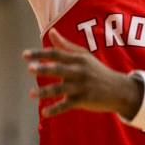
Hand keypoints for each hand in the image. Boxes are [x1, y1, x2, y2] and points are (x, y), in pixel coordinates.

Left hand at [24, 28, 143, 119]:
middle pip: (59, 69)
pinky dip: (56, 109)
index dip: (40, 54)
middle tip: (30, 69)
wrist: (119, 89)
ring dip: (46, 91)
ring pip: (61, 88)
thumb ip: (65, 46)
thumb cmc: (97, 71)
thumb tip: (51, 32)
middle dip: (45, 69)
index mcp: (77, 59)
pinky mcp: (84, 99)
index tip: (25, 55)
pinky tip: (44, 112)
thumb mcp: (83, 56)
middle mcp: (79, 71)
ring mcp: (82, 86)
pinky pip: (67, 105)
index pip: (56, 54)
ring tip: (31, 94)